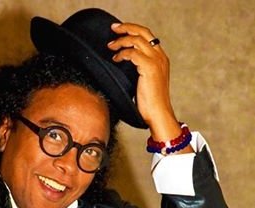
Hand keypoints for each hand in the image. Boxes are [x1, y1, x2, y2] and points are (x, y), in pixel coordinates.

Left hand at [108, 22, 187, 144]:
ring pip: (137, 39)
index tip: (119, 33)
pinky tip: (116, 59)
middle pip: (143, 32)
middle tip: (113, 29)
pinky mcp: (149, 68)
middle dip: (126, 28)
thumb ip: (139, 70)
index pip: (147, 36)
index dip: (133, 31)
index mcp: (161, 59)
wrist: (158, 114)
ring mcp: (156, 61)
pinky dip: (122, 53)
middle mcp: (160, 57)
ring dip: (121, 40)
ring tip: (111, 46)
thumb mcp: (145, 82)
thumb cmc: (150, 104)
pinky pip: (132, 53)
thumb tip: (124, 65)